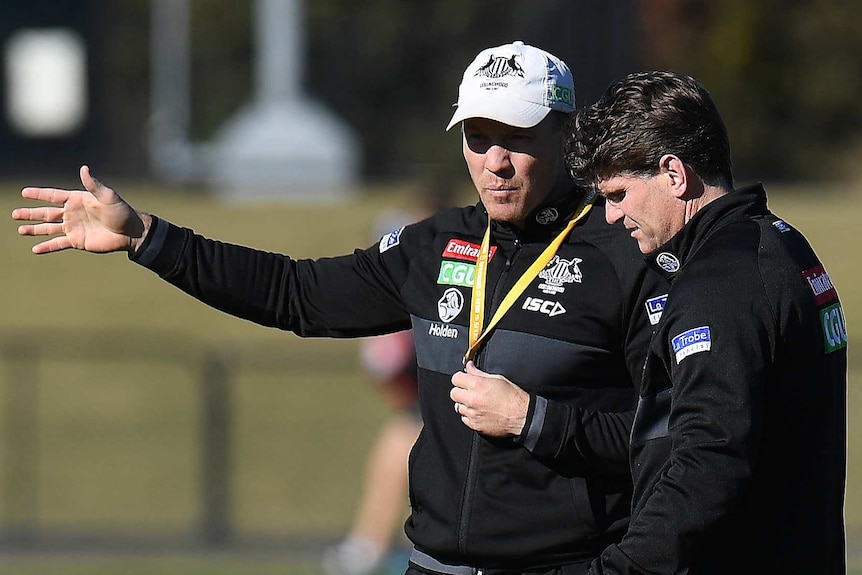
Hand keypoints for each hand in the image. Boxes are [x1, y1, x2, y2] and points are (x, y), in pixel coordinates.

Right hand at [12, 165, 148, 254]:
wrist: (131, 232)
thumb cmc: (121, 212)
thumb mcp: (108, 196)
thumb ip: (94, 185)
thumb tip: (84, 168)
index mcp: (78, 200)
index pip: (54, 196)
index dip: (39, 194)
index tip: (24, 193)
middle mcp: (72, 213)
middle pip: (46, 213)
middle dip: (30, 213)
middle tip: (14, 214)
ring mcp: (74, 228)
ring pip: (49, 229)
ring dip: (34, 230)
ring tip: (20, 230)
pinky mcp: (78, 241)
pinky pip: (59, 244)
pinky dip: (47, 247)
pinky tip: (35, 249)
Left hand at [450, 361, 528, 436]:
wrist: (522, 416)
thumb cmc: (513, 397)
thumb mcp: (498, 379)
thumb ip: (479, 373)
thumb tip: (469, 367)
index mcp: (477, 385)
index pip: (456, 378)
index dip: (461, 378)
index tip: (465, 380)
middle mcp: (472, 399)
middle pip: (453, 393)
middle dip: (460, 391)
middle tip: (470, 392)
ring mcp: (473, 413)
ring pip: (458, 407)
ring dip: (465, 404)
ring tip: (477, 403)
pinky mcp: (475, 425)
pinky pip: (464, 418)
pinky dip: (469, 415)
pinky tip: (479, 412)